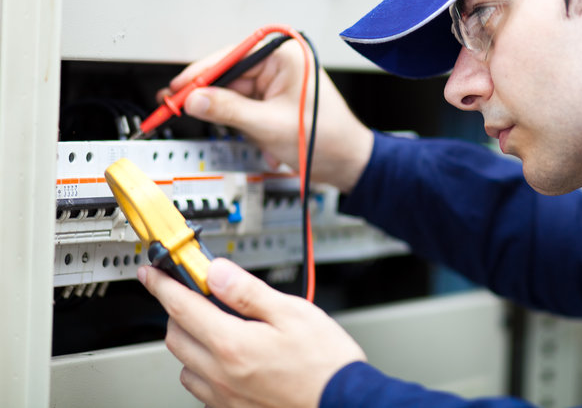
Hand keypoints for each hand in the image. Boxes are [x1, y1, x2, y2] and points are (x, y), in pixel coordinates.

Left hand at [139, 259, 366, 407]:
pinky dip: (203, 368)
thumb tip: (216, 272)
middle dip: (177, 310)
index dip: (162, 285)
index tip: (152, 274)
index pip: (181, 307)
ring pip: (185, 365)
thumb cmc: (324, 362)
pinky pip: (201, 388)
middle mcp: (221, 374)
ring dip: (190, 341)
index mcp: (232, 344)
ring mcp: (225, 397)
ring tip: (216, 327)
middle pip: (175, 337)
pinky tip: (227, 358)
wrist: (344, 402)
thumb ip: (247, 291)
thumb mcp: (292, 312)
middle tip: (196, 294)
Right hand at [160, 37, 372, 192]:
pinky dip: (246, 126)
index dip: (200, 75)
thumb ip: (228, 110)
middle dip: (213, 100)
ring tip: (251, 135)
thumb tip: (195, 100)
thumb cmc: (326, 138)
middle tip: (177, 108)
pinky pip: (246, 107)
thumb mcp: (268, 125)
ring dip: (236, 119)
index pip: (231, 58)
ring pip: (235, 95)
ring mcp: (278, 80)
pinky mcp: (275, 97)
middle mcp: (281, 62)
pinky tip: (261, 139)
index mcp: (285, 56)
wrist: (346, 161)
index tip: (176, 89)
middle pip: (229, 76)